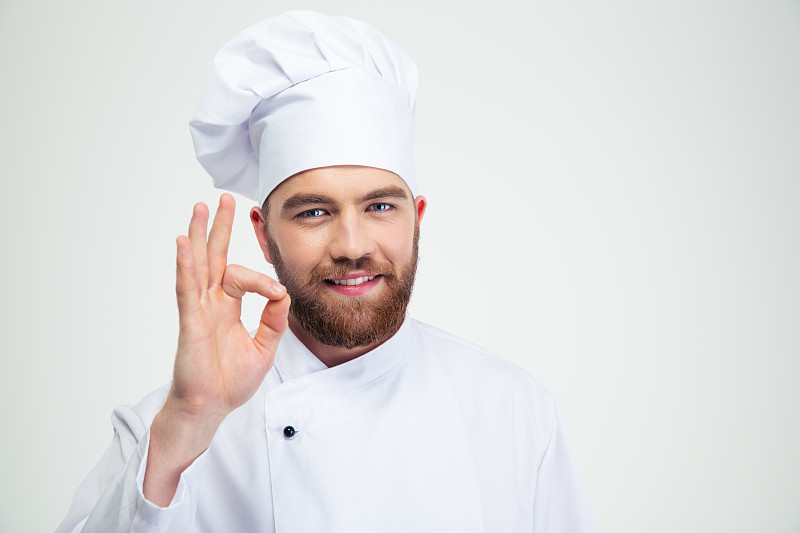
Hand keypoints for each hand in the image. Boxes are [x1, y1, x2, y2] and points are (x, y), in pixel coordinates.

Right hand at [168, 193, 288, 421]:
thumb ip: (274, 319)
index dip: (263, 280)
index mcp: (226, 307)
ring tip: (200, 208)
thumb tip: (283, 292)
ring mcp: (197, 310)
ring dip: (200, 236)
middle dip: (219, 228)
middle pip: (214, 257)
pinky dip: (187, 265)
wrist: (210, 408)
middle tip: (223, 200)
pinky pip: (188, 289)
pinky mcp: (191, 322)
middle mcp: (209, 303)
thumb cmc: (230, 381)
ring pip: (198, 265)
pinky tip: (186, 243)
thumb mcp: (264, 347)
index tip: (277, 293)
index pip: (242, 277)